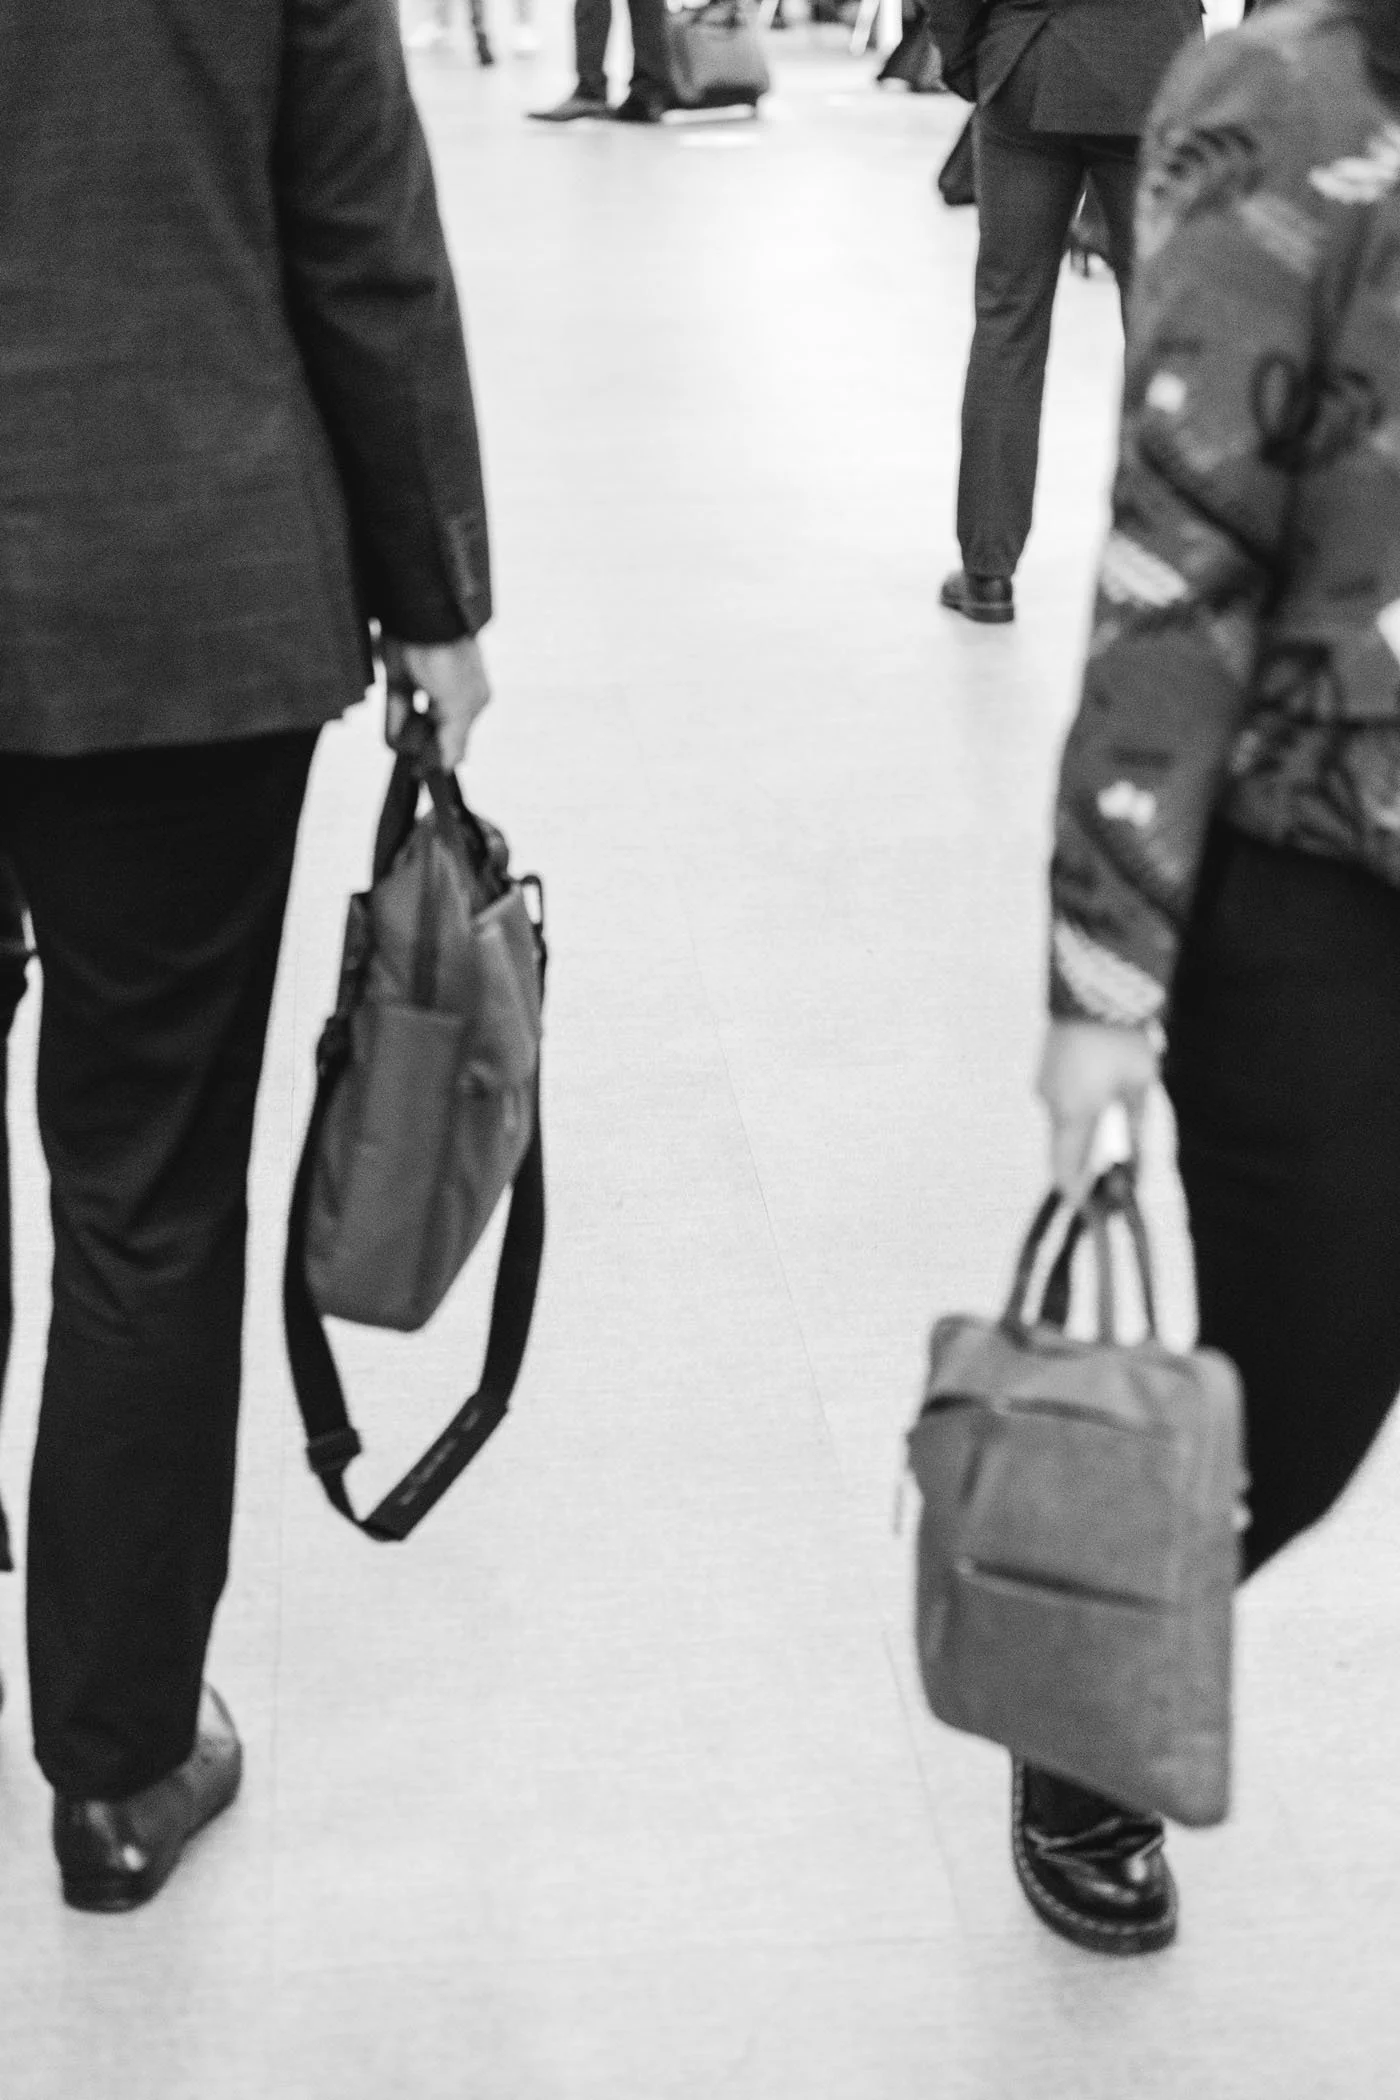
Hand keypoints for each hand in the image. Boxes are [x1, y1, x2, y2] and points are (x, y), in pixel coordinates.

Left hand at [382, 633, 491, 771]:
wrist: (419, 616)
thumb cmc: (447, 658)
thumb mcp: (457, 704)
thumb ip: (454, 739)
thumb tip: (453, 766)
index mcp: (472, 700)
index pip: (457, 737)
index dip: (442, 756)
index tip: (427, 774)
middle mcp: (449, 694)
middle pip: (435, 731)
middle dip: (425, 746)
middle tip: (414, 766)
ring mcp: (424, 686)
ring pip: (415, 721)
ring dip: (408, 738)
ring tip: (403, 750)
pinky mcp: (400, 678)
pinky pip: (397, 707)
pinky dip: (394, 724)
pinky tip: (392, 741)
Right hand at [1036, 1018, 1160, 1201]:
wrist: (1094, 988)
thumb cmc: (1123, 1039)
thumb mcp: (1140, 1087)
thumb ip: (1136, 1130)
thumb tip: (1137, 1168)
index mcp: (1074, 1113)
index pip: (1065, 1170)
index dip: (1075, 1195)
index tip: (1088, 1212)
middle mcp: (1051, 1103)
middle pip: (1064, 1149)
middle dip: (1085, 1166)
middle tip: (1112, 1178)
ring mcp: (1044, 1084)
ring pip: (1065, 1123)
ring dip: (1085, 1135)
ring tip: (1115, 1131)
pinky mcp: (1046, 1069)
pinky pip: (1062, 1102)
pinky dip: (1079, 1111)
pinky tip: (1102, 1099)